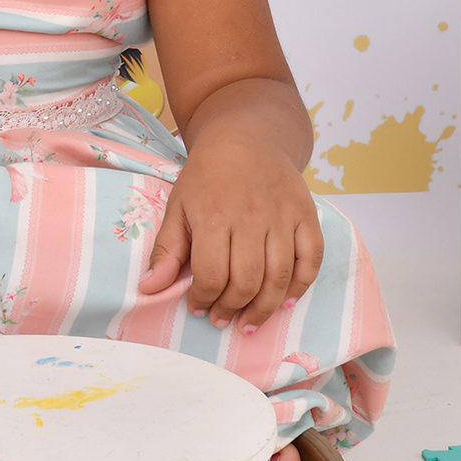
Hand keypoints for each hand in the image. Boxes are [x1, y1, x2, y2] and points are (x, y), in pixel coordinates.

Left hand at [137, 128, 323, 331]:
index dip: (203, 298)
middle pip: (247, 280)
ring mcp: (283, 217)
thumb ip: (166, 250)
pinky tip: (285, 302)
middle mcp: (252, 218)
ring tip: (248, 322)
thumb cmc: (207, 176)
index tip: (197, 307)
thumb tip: (149, 289)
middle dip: (232, 309)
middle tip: (222, 319)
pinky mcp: (306, 215)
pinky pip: (312, 259)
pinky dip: (301, 286)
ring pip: (280, 276)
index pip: (211, 274)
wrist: (247, 138)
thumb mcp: (178, 207)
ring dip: (264, 308)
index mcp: (214, 216)